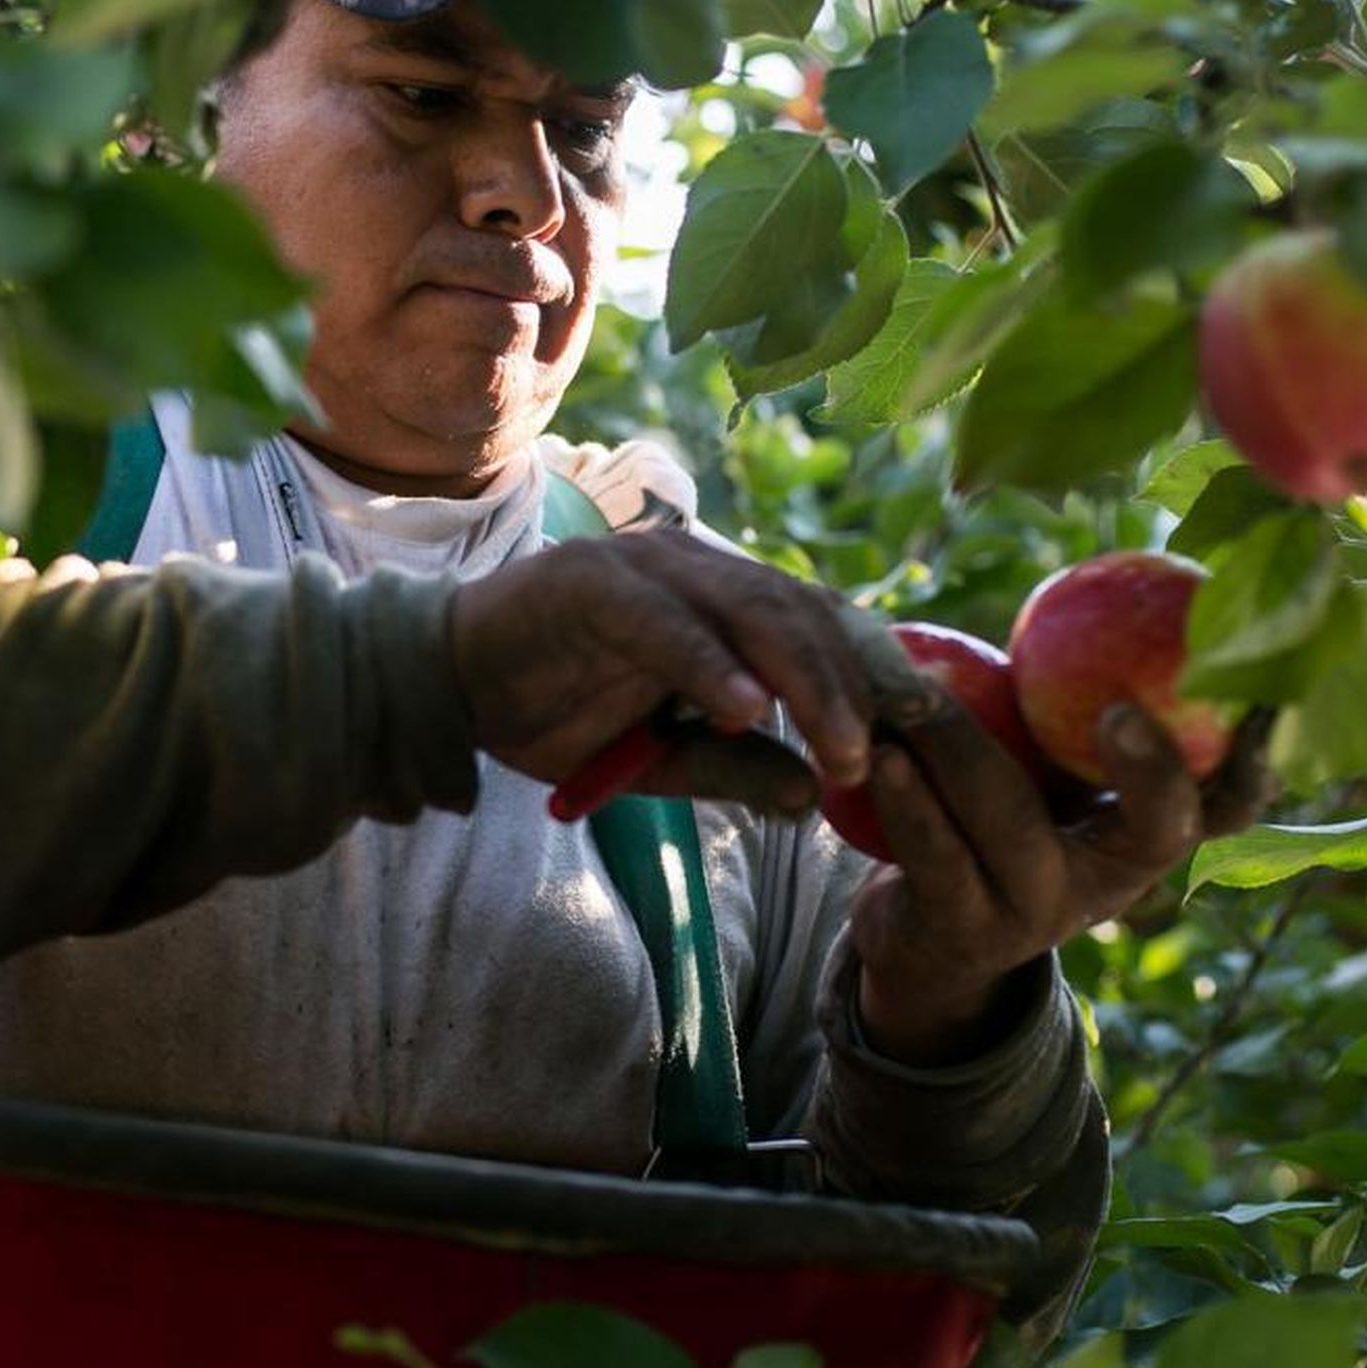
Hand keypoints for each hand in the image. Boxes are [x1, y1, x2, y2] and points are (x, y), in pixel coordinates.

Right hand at [448, 532, 924, 815]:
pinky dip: (707, 665)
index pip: (819, 625)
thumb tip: (809, 798)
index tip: (921, 740)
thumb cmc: (552, 711)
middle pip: (800, 615)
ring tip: (839, 750)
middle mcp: (692, 569)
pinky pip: (664, 624)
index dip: (873, 675)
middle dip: (854, 689)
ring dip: (803, 683)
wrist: (445, 684)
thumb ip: (730, 767)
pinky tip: (745, 711)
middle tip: (884, 760)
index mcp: (719, 599)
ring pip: (749, 612)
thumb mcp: (656, 758)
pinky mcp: (589, 583)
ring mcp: (643, 569)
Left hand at [846, 699, 1275, 1065]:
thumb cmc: (994, 816)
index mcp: (1144, 836)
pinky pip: (939, 861)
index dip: (1256, 762)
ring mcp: (1038, 914)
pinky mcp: (963, 932)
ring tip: (918, 694)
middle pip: (1156, 828)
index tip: (1264, 708)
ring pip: (1013, 827)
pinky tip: (882, 757)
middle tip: (1121, 708)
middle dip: (1149, 768)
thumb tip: (1110, 570)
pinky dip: (909, 802)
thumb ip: (1072, 697)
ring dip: (962, 748)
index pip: (1230, 804)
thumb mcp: (1045, 765)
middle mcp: (1111, 884)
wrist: (922, 936)